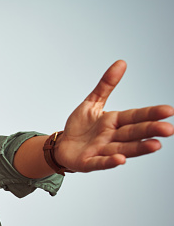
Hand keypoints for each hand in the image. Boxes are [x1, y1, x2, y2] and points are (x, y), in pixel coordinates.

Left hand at [55, 60, 173, 171]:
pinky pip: (100, 163)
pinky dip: (110, 162)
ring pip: (123, 149)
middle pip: (133, 133)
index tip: (169, 111)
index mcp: (114, 122)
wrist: (62, 146)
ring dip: (138, 148)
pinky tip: (120, 160)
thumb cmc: (80, 126)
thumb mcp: (91, 103)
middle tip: (168, 130)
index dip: (151, 114)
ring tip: (155, 145)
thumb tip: (121, 63)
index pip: (135, 116)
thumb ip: (106, 85)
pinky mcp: (88, 163)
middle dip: (150, 131)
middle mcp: (112, 137)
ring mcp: (102, 151)